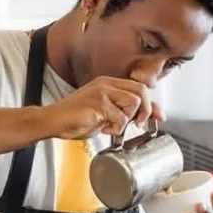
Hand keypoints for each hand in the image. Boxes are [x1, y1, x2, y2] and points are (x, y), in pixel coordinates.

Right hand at [43, 77, 160, 140]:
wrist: (52, 120)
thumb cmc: (74, 118)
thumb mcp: (103, 114)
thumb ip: (121, 112)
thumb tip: (142, 119)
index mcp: (108, 84)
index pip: (138, 89)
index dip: (152, 104)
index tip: (160, 116)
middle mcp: (106, 84)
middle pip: (141, 91)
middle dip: (145, 111)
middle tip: (138, 124)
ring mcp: (102, 92)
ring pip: (133, 103)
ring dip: (126, 120)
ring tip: (111, 126)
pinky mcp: (98, 103)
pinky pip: (119, 118)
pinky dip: (114, 129)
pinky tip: (102, 129)